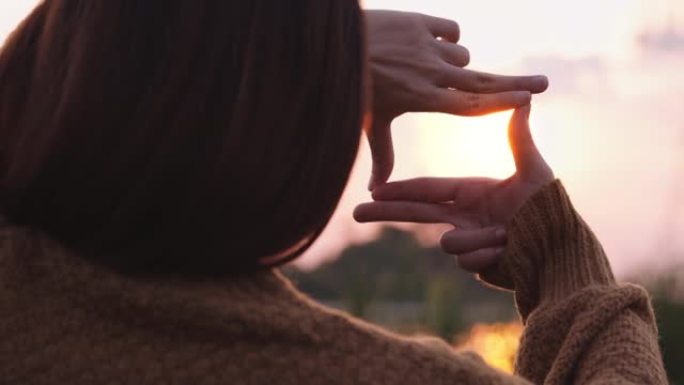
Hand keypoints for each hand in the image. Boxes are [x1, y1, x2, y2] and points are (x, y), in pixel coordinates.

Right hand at [354, 105, 553, 272]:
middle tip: (357, 213)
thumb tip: (523, 99)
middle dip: (387, 214)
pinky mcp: (475, 262)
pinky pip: (466, 261)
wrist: (560, 250)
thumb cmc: (550, 209)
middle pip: (417, 214)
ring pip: (449, 244)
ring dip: (477, 239)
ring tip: (506, 235)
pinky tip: (507, 251)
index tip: (375, 189)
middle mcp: (464, 215)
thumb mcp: (534, 171)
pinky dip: (486, 255)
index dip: (400, 190)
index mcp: (470, 192)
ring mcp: (467, 239)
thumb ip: (519, 139)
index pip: (427, 189)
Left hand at [365, 10, 548, 188]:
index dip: (500, 103)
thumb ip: (382, 154)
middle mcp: (430, 72)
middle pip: (482, 80)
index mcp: (421, 98)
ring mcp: (425, 45)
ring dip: (458, 65)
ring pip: (462, 55)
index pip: (469, 104)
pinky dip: (448, 38)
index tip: (527, 101)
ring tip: (433, 70)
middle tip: (544, 82)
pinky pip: (451, 29)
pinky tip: (435, 45)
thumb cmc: (350, 90)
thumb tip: (375, 189)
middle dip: (515, 82)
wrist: (332, 45)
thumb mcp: (370, 124)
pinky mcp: (419, 22)